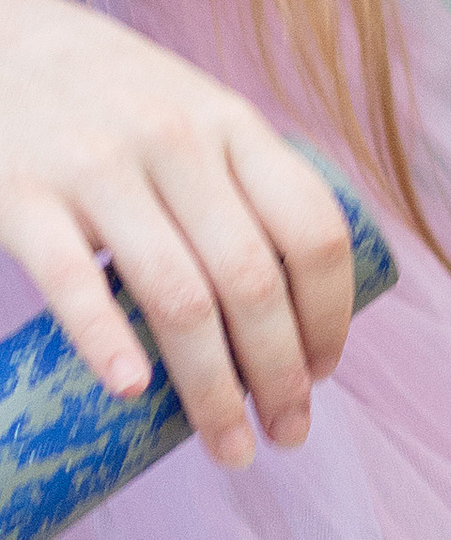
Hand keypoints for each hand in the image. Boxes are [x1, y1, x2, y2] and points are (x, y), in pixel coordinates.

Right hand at [0, 0, 354, 465]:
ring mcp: (98, 167)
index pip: (313, 229)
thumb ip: (241, 180)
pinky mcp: (23, 196)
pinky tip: (133, 392)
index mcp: (231, 123)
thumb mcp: (193, 110)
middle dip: (281, 373)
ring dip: (212, 388)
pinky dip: (109, 343)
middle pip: (254, 280)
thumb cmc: (109, 94)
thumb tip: (300, 296)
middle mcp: (176, 141)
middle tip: (288, 432)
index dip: (331, 313)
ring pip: (178, 297)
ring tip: (230, 446)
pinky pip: (74, 283)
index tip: (326, 371)